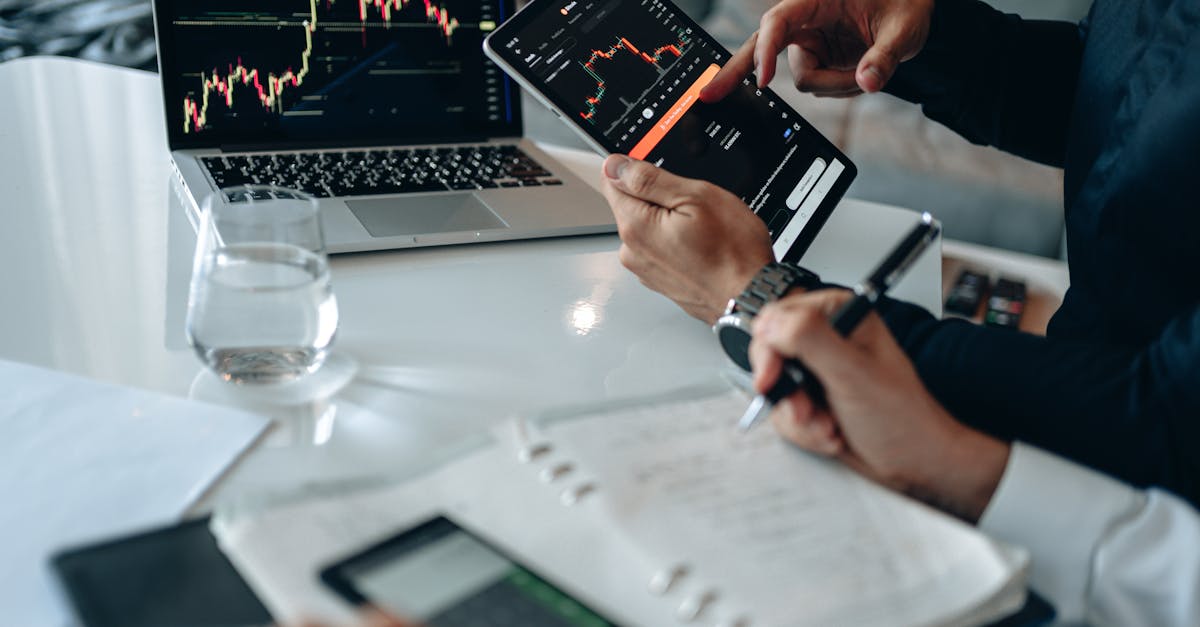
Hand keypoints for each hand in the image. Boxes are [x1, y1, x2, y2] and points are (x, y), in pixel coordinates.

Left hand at [601, 154, 773, 323]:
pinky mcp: (659, 280)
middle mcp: (632, 251)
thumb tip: (615, 165)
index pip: (611, 181)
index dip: (635, 169)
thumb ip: (649, 179)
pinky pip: (661, 249)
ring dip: (670, 221)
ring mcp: (645, 269)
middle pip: (631, 205)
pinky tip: (702, 247)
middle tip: (694, 207)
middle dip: (658, 198)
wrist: (750, 295)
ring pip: (648, 227)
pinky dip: (677, 243)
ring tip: (702, 231)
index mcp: (635, 226)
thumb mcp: (696, 197)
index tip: (660, 175)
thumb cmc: (732, 252)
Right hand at [700, 0, 932, 100]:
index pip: (778, 23)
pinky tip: (859, 73)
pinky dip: (839, 89)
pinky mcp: (815, 60)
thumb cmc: (906, 2)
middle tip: (708, 96)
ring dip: (835, 85)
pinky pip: (818, 87)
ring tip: (868, 70)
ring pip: (804, 80)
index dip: (765, 52)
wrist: (912, 8)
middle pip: (760, 47)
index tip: (762, 80)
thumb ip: (885, 58)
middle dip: (735, 73)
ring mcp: (808, 43)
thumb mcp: (904, 28)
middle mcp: (806, 21)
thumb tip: (868, 83)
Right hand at [748, 290, 1008, 521]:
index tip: (772, 379)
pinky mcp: (813, 398)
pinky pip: (784, 412)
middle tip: (805, 410)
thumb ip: (809, 340)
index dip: (769, 349)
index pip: (778, 318)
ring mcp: (819, 370)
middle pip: (769, 354)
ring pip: (775, 388)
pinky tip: (831, 434)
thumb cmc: (901, 418)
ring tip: (829, 427)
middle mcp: (828, 338)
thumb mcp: (852, 373)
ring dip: (799, 417)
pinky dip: (803, 430)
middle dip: (786, 391)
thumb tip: (771, 323)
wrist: (914, 462)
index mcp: (841, 316)